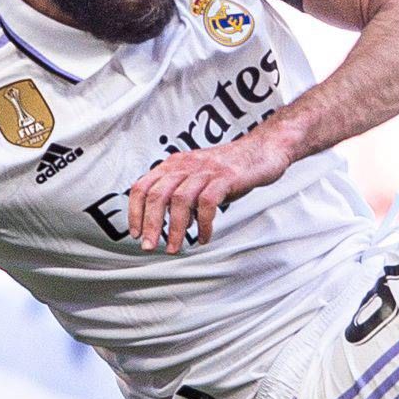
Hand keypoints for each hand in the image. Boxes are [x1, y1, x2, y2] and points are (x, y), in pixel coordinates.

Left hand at [121, 130, 293, 252]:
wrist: (262, 150)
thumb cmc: (229, 168)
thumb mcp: (198, 178)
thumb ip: (182, 196)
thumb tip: (173, 224)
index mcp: (174, 164)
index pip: (143, 186)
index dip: (135, 211)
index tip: (136, 233)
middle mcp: (186, 165)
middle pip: (158, 194)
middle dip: (151, 224)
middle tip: (149, 246)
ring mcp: (206, 170)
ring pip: (180, 200)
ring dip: (175, 228)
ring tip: (175, 248)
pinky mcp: (226, 177)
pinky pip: (208, 203)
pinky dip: (203, 224)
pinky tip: (204, 237)